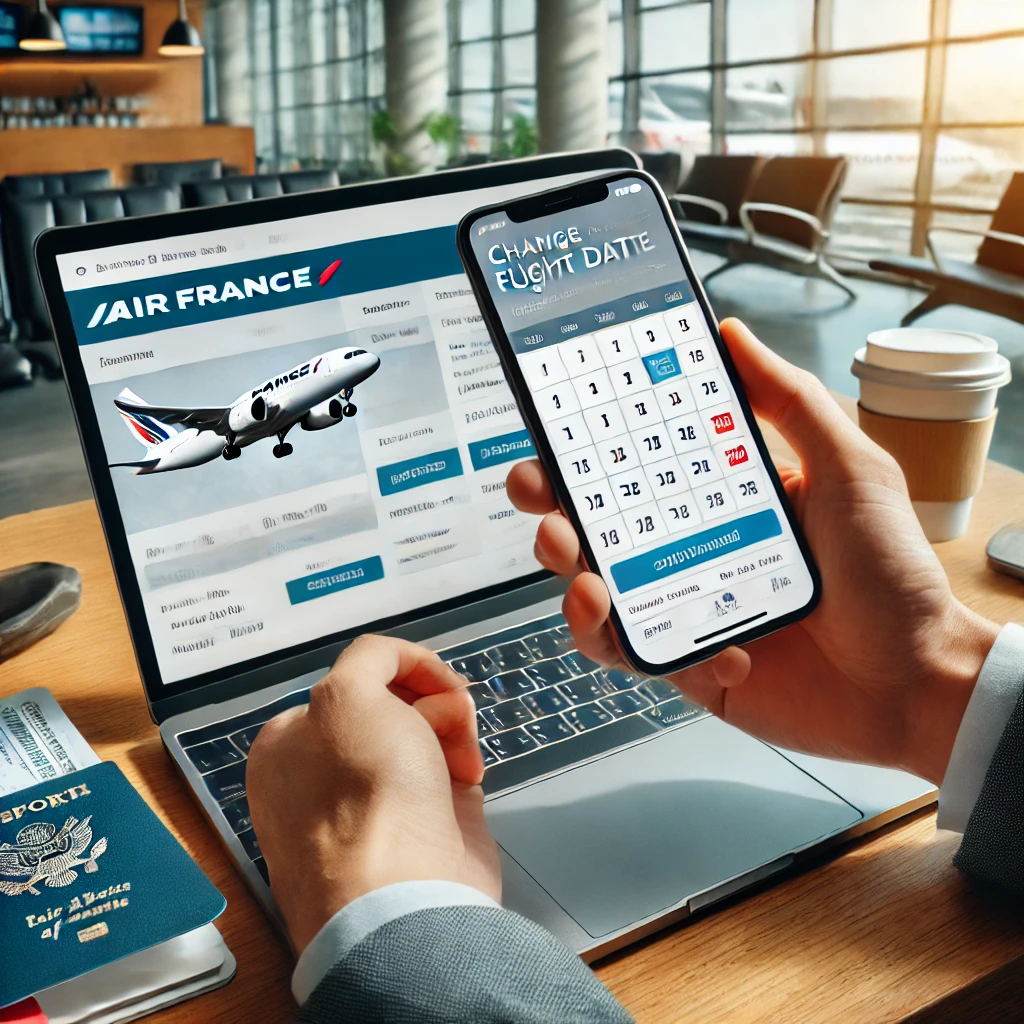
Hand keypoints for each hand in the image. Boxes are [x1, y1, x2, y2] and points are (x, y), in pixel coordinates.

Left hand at [246, 635, 498, 954]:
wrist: (403, 896)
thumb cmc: (363, 794)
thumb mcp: (347, 694)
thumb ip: (369, 659)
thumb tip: (395, 663)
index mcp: (290, 744)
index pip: (350, 682)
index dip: (396, 671)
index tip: (430, 676)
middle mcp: (328, 772)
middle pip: (392, 705)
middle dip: (428, 699)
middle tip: (450, 713)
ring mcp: (377, 802)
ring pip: (427, 732)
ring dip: (452, 727)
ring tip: (461, 751)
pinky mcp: (425, 825)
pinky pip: (450, 769)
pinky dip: (465, 760)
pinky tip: (469, 774)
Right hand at [508, 318, 998, 785]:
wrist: (917, 681)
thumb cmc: (892, 574)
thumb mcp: (848, 468)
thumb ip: (788, 400)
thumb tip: (732, 335)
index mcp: (720, 500)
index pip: (638, 468)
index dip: (585, 453)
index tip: (555, 434)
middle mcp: (692, 551)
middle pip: (598, 530)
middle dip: (554, 513)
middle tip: (543, 503)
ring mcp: (686, 609)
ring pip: (597, 594)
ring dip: (575, 585)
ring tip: (589, 582)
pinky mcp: (688, 666)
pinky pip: (636, 655)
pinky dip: (647, 648)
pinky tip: (701, 645)